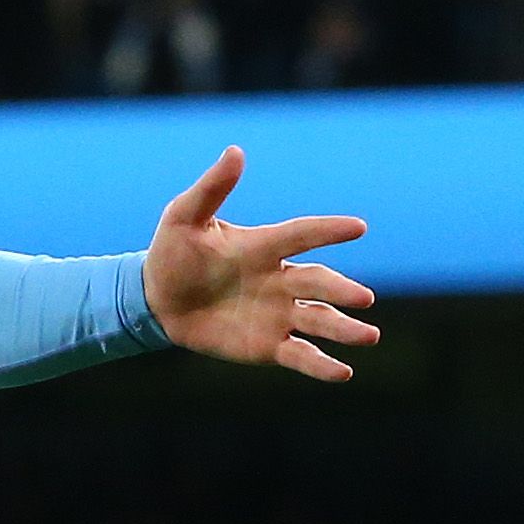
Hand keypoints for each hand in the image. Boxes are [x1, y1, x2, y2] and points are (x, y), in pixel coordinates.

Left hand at [142, 149, 377, 381]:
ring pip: (318, 320)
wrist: (155, 300)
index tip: (358, 227)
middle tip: (364, 299)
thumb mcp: (185, 216)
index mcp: (264, 246)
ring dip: (344, 328)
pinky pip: (300, 355)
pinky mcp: (267, 345)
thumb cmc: (172, 252)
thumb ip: (212, 188)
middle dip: (342, 291)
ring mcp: (276, 314)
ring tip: (369, 336)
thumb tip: (235, 151)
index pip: (303, 235)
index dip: (328, 231)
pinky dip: (321, 365)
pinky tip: (343, 373)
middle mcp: (279, 280)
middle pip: (319, 284)